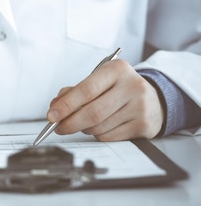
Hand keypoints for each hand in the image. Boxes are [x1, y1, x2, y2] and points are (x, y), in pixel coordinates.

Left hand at [47, 59, 164, 140]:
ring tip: (81, 123)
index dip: (66, 105)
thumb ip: (75, 91)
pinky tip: (99, 127)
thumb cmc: (118, 89)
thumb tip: (55, 106)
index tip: (51, 115)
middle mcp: (132, 86)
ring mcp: (140, 107)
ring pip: (99, 126)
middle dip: (70, 122)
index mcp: (117, 69)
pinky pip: (109, 136)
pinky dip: (96, 135)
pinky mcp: (143, 125)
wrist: (154, 99)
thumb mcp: (99, 81)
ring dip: (83, 128)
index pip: (86, 90)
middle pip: (93, 112)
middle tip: (57, 127)